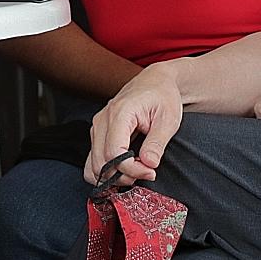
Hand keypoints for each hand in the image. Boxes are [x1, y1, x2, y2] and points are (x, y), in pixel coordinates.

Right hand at [84, 62, 184, 186]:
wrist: (155, 83)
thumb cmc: (163, 97)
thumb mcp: (168, 119)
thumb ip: (157, 143)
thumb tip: (149, 165)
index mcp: (120, 113)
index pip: (114, 153)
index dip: (132, 169)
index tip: (151, 171)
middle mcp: (102, 120)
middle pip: (100, 162)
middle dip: (124, 176)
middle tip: (146, 172)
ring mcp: (97, 127)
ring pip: (92, 165)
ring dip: (113, 177)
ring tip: (136, 171)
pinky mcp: (97, 134)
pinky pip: (92, 161)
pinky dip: (105, 173)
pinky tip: (124, 170)